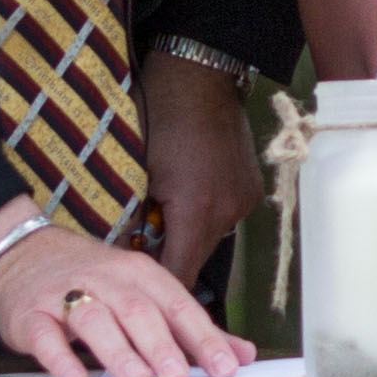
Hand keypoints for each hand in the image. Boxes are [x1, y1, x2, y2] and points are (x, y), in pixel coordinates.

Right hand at [0, 197, 251, 376]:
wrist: (21, 254)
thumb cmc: (94, 281)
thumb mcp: (144, 293)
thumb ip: (191, 327)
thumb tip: (242, 355)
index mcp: (141, 275)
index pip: (179, 306)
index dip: (203, 337)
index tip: (225, 368)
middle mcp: (107, 280)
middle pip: (139, 311)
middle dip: (161, 345)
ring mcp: (66, 295)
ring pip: (95, 319)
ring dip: (117, 350)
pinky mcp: (31, 315)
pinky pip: (45, 335)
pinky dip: (60, 357)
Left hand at [141, 55, 259, 291]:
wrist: (199, 76)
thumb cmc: (156, 117)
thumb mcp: (135, 171)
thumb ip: (133, 217)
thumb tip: (124, 248)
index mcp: (195, 211)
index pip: (179, 274)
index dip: (160, 292)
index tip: (141, 299)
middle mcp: (227, 211)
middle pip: (197, 257)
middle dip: (171, 260)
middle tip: (142, 253)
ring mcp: (243, 200)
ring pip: (211, 237)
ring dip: (188, 235)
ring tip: (163, 217)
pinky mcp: (251, 188)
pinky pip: (225, 214)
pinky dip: (206, 214)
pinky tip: (188, 194)